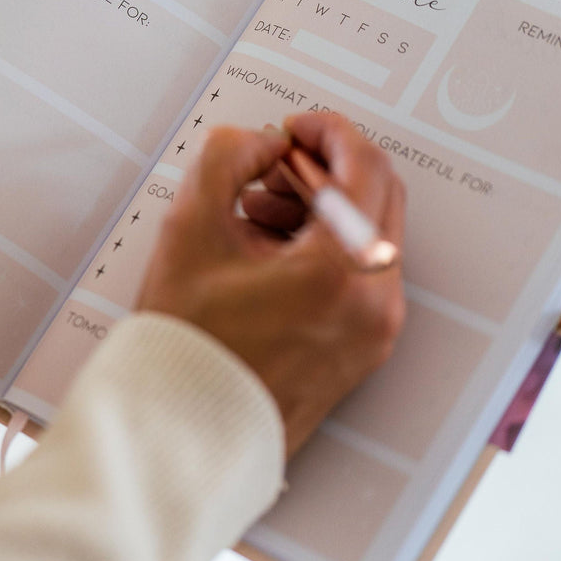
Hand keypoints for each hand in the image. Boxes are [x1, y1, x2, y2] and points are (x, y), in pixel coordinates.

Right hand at [136, 113, 405, 457]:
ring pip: (369, 234)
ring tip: (257, 211)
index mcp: (341, 269)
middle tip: (274, 165)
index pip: (364, 166)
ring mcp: (374, 329)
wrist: (185, 432)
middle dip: (324, 168)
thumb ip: (226, 159)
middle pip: (376, 196)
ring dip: (322, 206)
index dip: (328, 130)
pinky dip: (326, 246)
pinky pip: (360, 273)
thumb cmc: (187, 348)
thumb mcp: (190, 228)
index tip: (295, 128)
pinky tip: (269, 250)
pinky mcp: (363, 348)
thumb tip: (261, 143)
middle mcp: (373, 301)